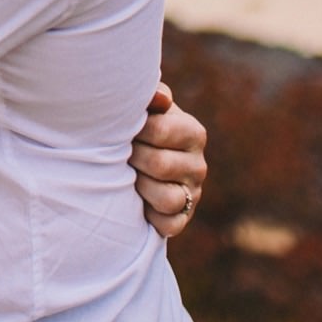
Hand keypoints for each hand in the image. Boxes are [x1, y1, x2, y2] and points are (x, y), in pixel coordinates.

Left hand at [132, 81, 208, 237]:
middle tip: (122, 154)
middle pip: (160, 165)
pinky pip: (169, 225)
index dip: (135, 131)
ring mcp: (193, 193)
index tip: (124, 129)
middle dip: (134, 159)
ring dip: (141, 188)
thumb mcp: (145, 107)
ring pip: (168, 199)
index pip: (160, 130)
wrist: (134, 159)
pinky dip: (149, 216)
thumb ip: (151, 96)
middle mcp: (199, 164)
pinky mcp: (182, 218)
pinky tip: (138, 202)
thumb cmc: (137, 127)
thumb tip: (160, 99)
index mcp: (193, 132)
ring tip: (129, 177)